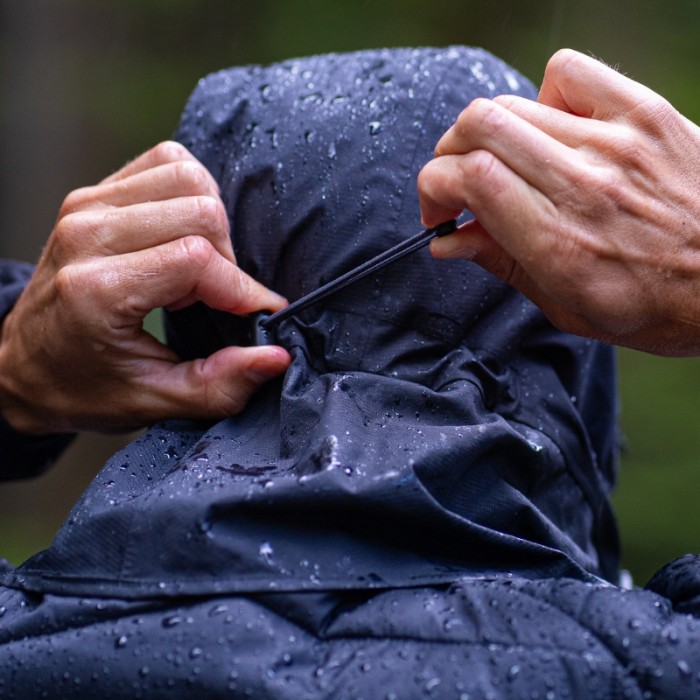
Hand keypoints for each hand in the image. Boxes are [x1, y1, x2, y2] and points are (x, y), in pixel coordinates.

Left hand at [0, 142, 290, 433]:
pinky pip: (166, 163)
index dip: (243, 290)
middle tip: (215, 296)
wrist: (22, 364)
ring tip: (197, 266)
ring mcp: (87, 206)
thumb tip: (276, 356)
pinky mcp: (93, 193)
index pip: (197, 259)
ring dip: (211, 221)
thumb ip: (220, 385)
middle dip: (228, 257)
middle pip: (200, 209)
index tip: (260, 314)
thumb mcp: (154, 402)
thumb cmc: (82, 386)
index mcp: (97, 291)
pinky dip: (190, 194)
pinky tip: (181, 235)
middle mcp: (87, 235)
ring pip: (187, 175)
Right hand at [418, 49, 699, 355]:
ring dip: (486, 132)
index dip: (433, 186)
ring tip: (505, 161)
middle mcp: (582, 186)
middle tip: (456, 183)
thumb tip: (450, 241)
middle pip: (480, 128)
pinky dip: (543, 95)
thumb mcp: (568, 308)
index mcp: (558, 244)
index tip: (438, 211)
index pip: (469, 179)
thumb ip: (503, 266)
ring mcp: (615, 143)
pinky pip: (568, 73)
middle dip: (448, 154)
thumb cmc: (656, 306)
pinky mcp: (644, 114)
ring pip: (512, 103)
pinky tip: (554, 128)